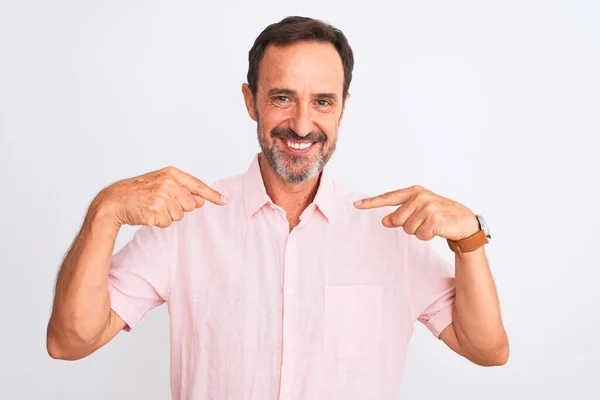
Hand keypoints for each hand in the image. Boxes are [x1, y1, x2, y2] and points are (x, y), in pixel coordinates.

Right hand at [93, 166, 227, 227]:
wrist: (114, 199)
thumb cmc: (138, 192)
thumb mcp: (161, 183)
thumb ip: (182, 190)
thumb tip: (200, 202)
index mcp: (171, 174)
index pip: (197, 185)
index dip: (212, 195)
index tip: (224, 201)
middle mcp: (169, 183)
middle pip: (191, 204)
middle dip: (180, 208)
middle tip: (161, 203)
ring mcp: (163, 197)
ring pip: (180, 215)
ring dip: (168, 215)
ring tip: (153, 207)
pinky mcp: (156, 211)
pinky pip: (168, 223)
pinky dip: (159, 222)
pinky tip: (148, 214)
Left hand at [353, 185, 478, 240]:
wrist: (465, 220)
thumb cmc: (440, 214)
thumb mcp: (420, 209)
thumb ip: (401, 213)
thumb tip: (384, 221)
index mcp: (414, 191)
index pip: (388, 197)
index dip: (371, 202)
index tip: (356, 204)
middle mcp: (420, 196)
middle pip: (397, 219)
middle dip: (407, 225)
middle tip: (423, 221)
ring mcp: (428, 207)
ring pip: (408, 229)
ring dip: (418, 231)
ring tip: (431, 224)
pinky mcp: (435, 219)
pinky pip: (420, 235)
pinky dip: (427, 236)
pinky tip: (437, 229)